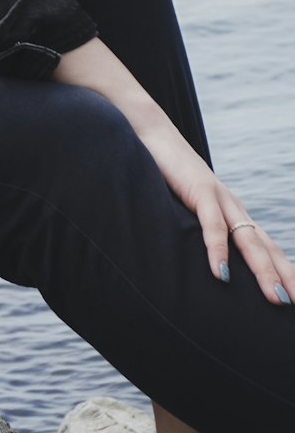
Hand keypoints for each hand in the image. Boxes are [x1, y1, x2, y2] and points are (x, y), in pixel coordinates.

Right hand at [134, 116, 294, 307]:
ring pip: (248, 240)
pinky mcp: (199, 190)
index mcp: (232, 213)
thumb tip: (199, 266)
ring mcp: (219, 198)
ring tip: (277, 299)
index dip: (283, 271)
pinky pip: (212, 225)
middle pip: (266, 248)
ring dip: (265, 272)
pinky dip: (218, 250)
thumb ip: (194, 232)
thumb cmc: (166, 175)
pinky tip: (222, 274)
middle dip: (285, 277)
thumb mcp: (184, 209)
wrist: (151, 133)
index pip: (266, 247)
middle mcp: (233, 207)